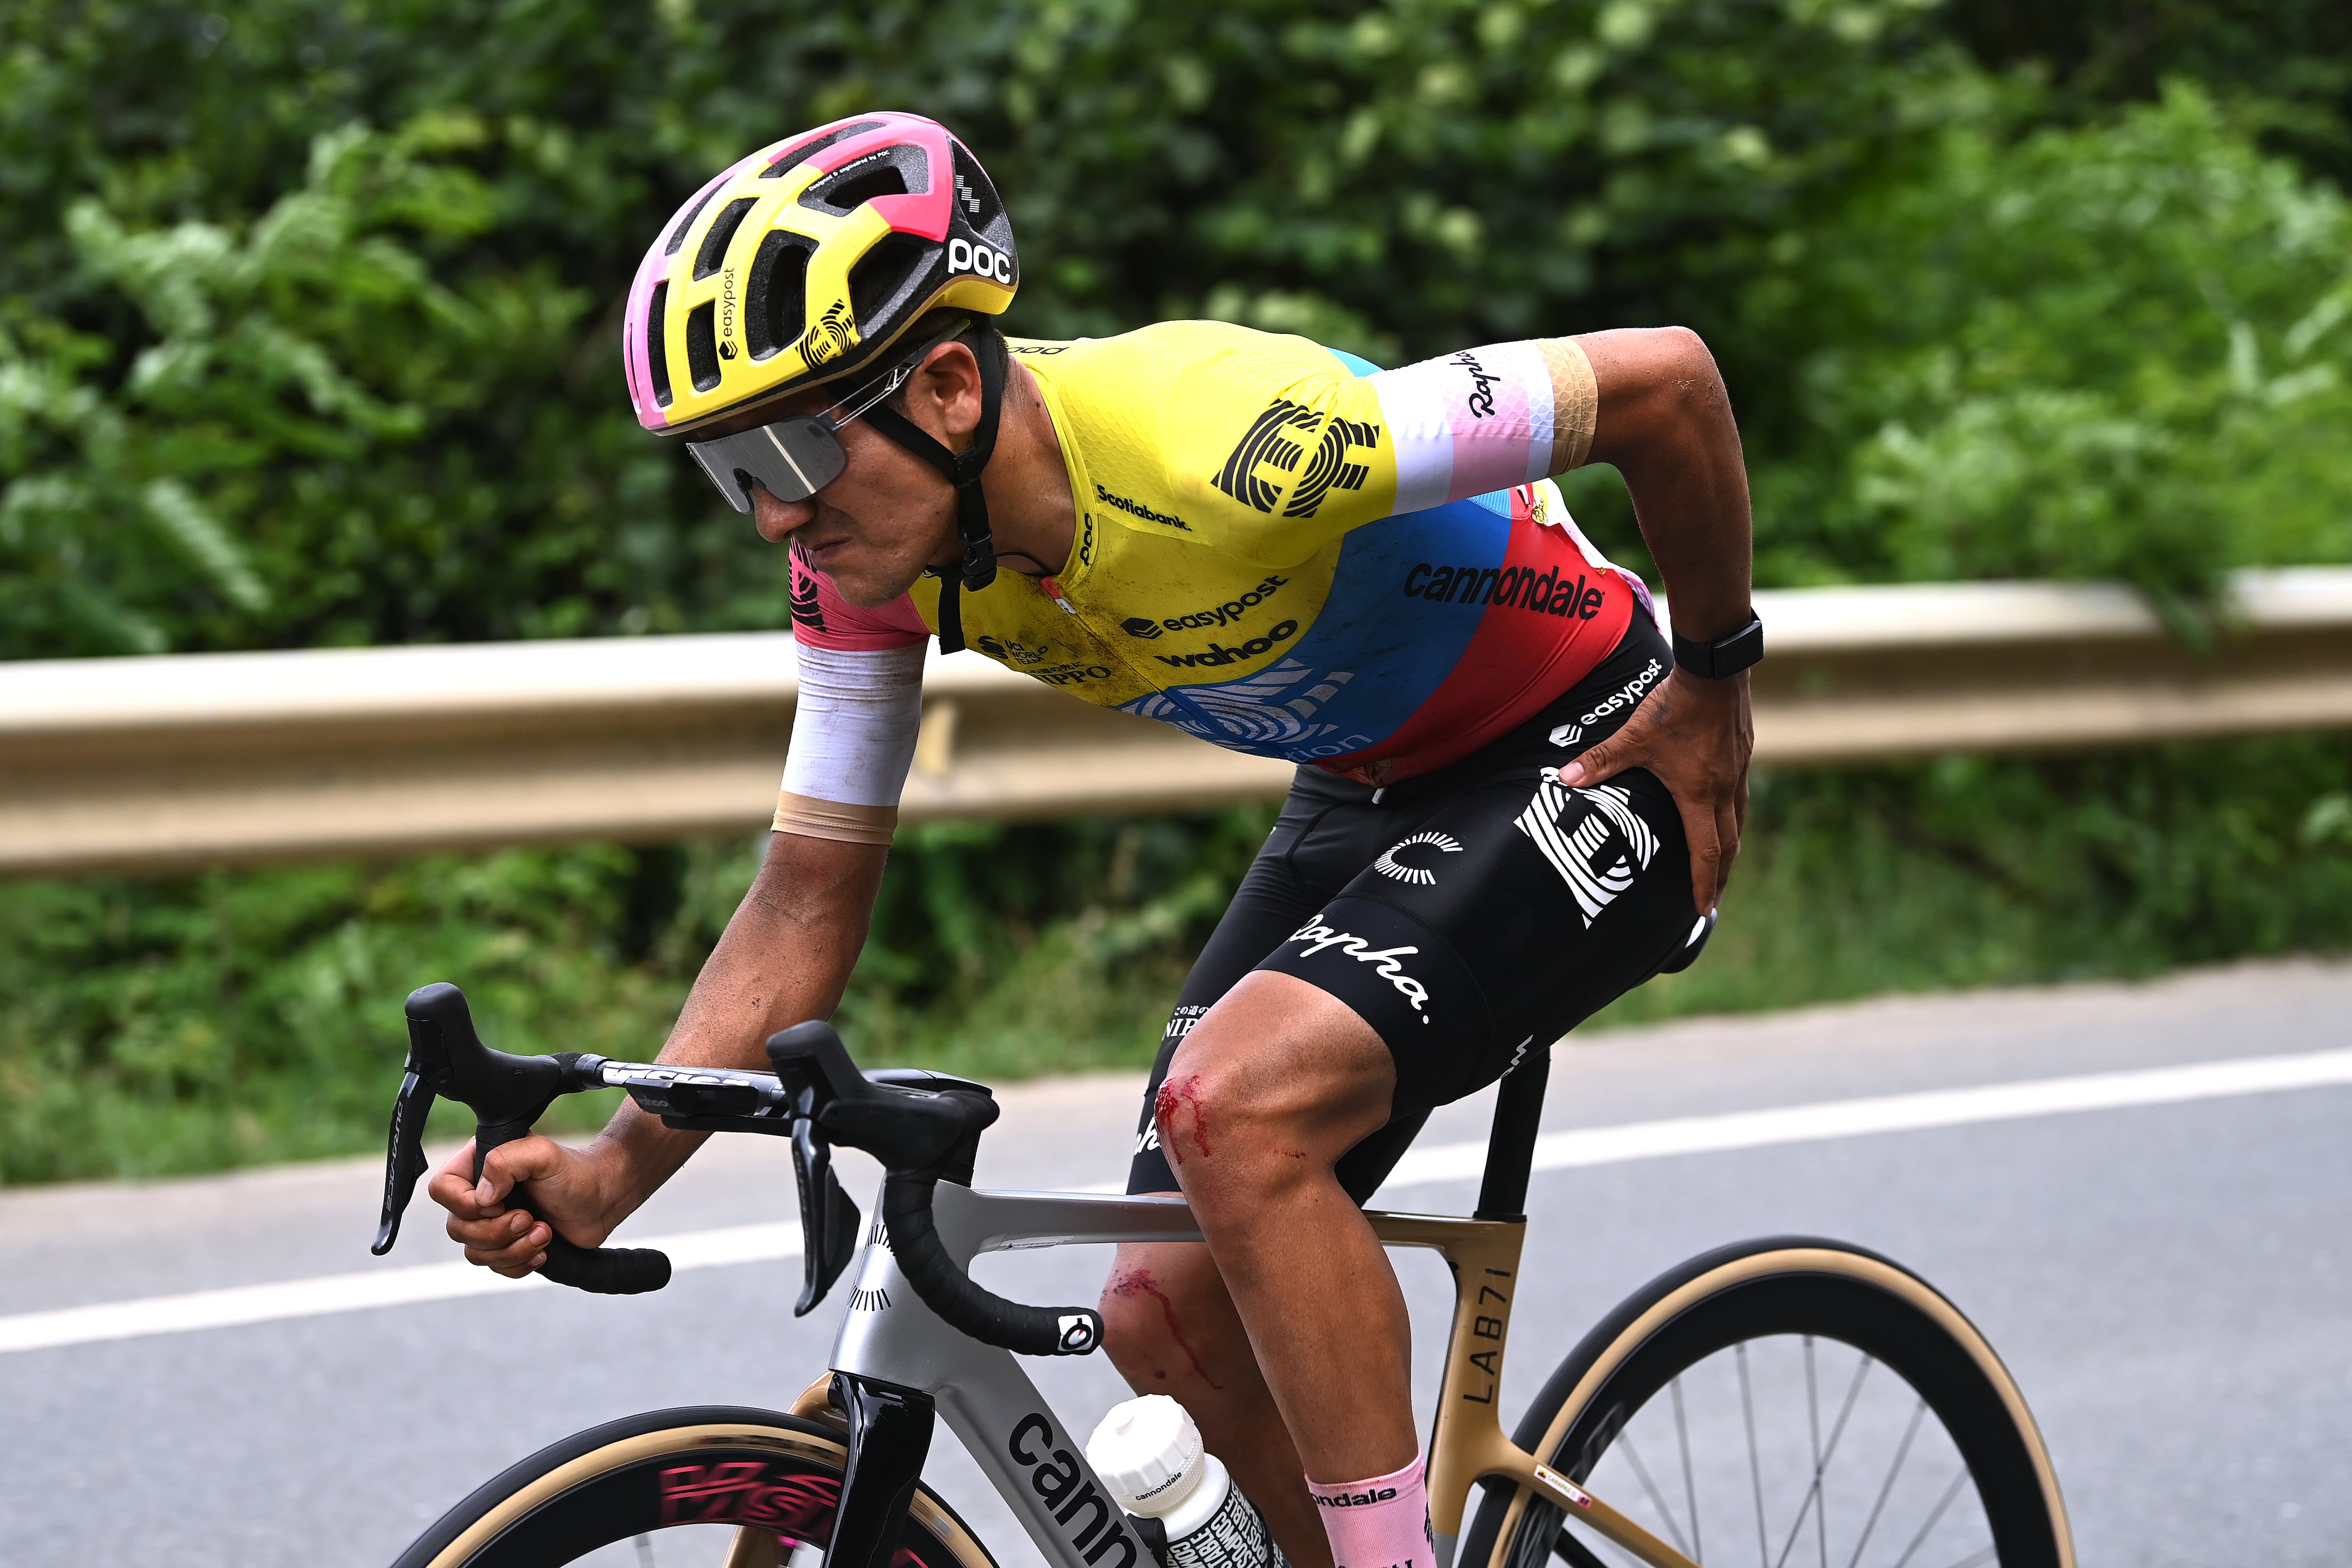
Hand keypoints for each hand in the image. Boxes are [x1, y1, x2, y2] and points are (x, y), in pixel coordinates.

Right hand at [428, 1134, 620, 1278]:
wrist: (602, 1199)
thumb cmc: (574, 1172)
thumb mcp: (543, 1154)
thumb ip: (505, 1161)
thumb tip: (482, 1197)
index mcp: (479, 1166)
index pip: (442, 1189)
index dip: (466, 1204)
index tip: (502, 1202)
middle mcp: (480, 1195)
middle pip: (457, 1228)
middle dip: (496, 1231)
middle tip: (531, 1219)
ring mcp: (492, 1223)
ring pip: (475, 1253)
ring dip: (512, 1249)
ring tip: (544, 1232)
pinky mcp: (507, 1246)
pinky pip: (495, 1268)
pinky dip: (518, 1264)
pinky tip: (542, 1251)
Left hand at [1560, 666, 1752, 913]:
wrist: (1715, 670)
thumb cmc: (1675, 705)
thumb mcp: (1633, 735)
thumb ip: (1600, 760)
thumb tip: (1565, 779)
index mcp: (1698, 793)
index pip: (1705, 850)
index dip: (1703, 882)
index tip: (1703, 908)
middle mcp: (1724, 788)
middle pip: (1728, 844)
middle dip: (1720, 876)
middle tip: (1713, 900)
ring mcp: (1737, 771)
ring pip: (1739, 820)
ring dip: (1730, 847)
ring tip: (1723, 866)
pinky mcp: (1743, 753)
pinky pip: (1740, 797)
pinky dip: (1733, 817)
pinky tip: (1725, 815)